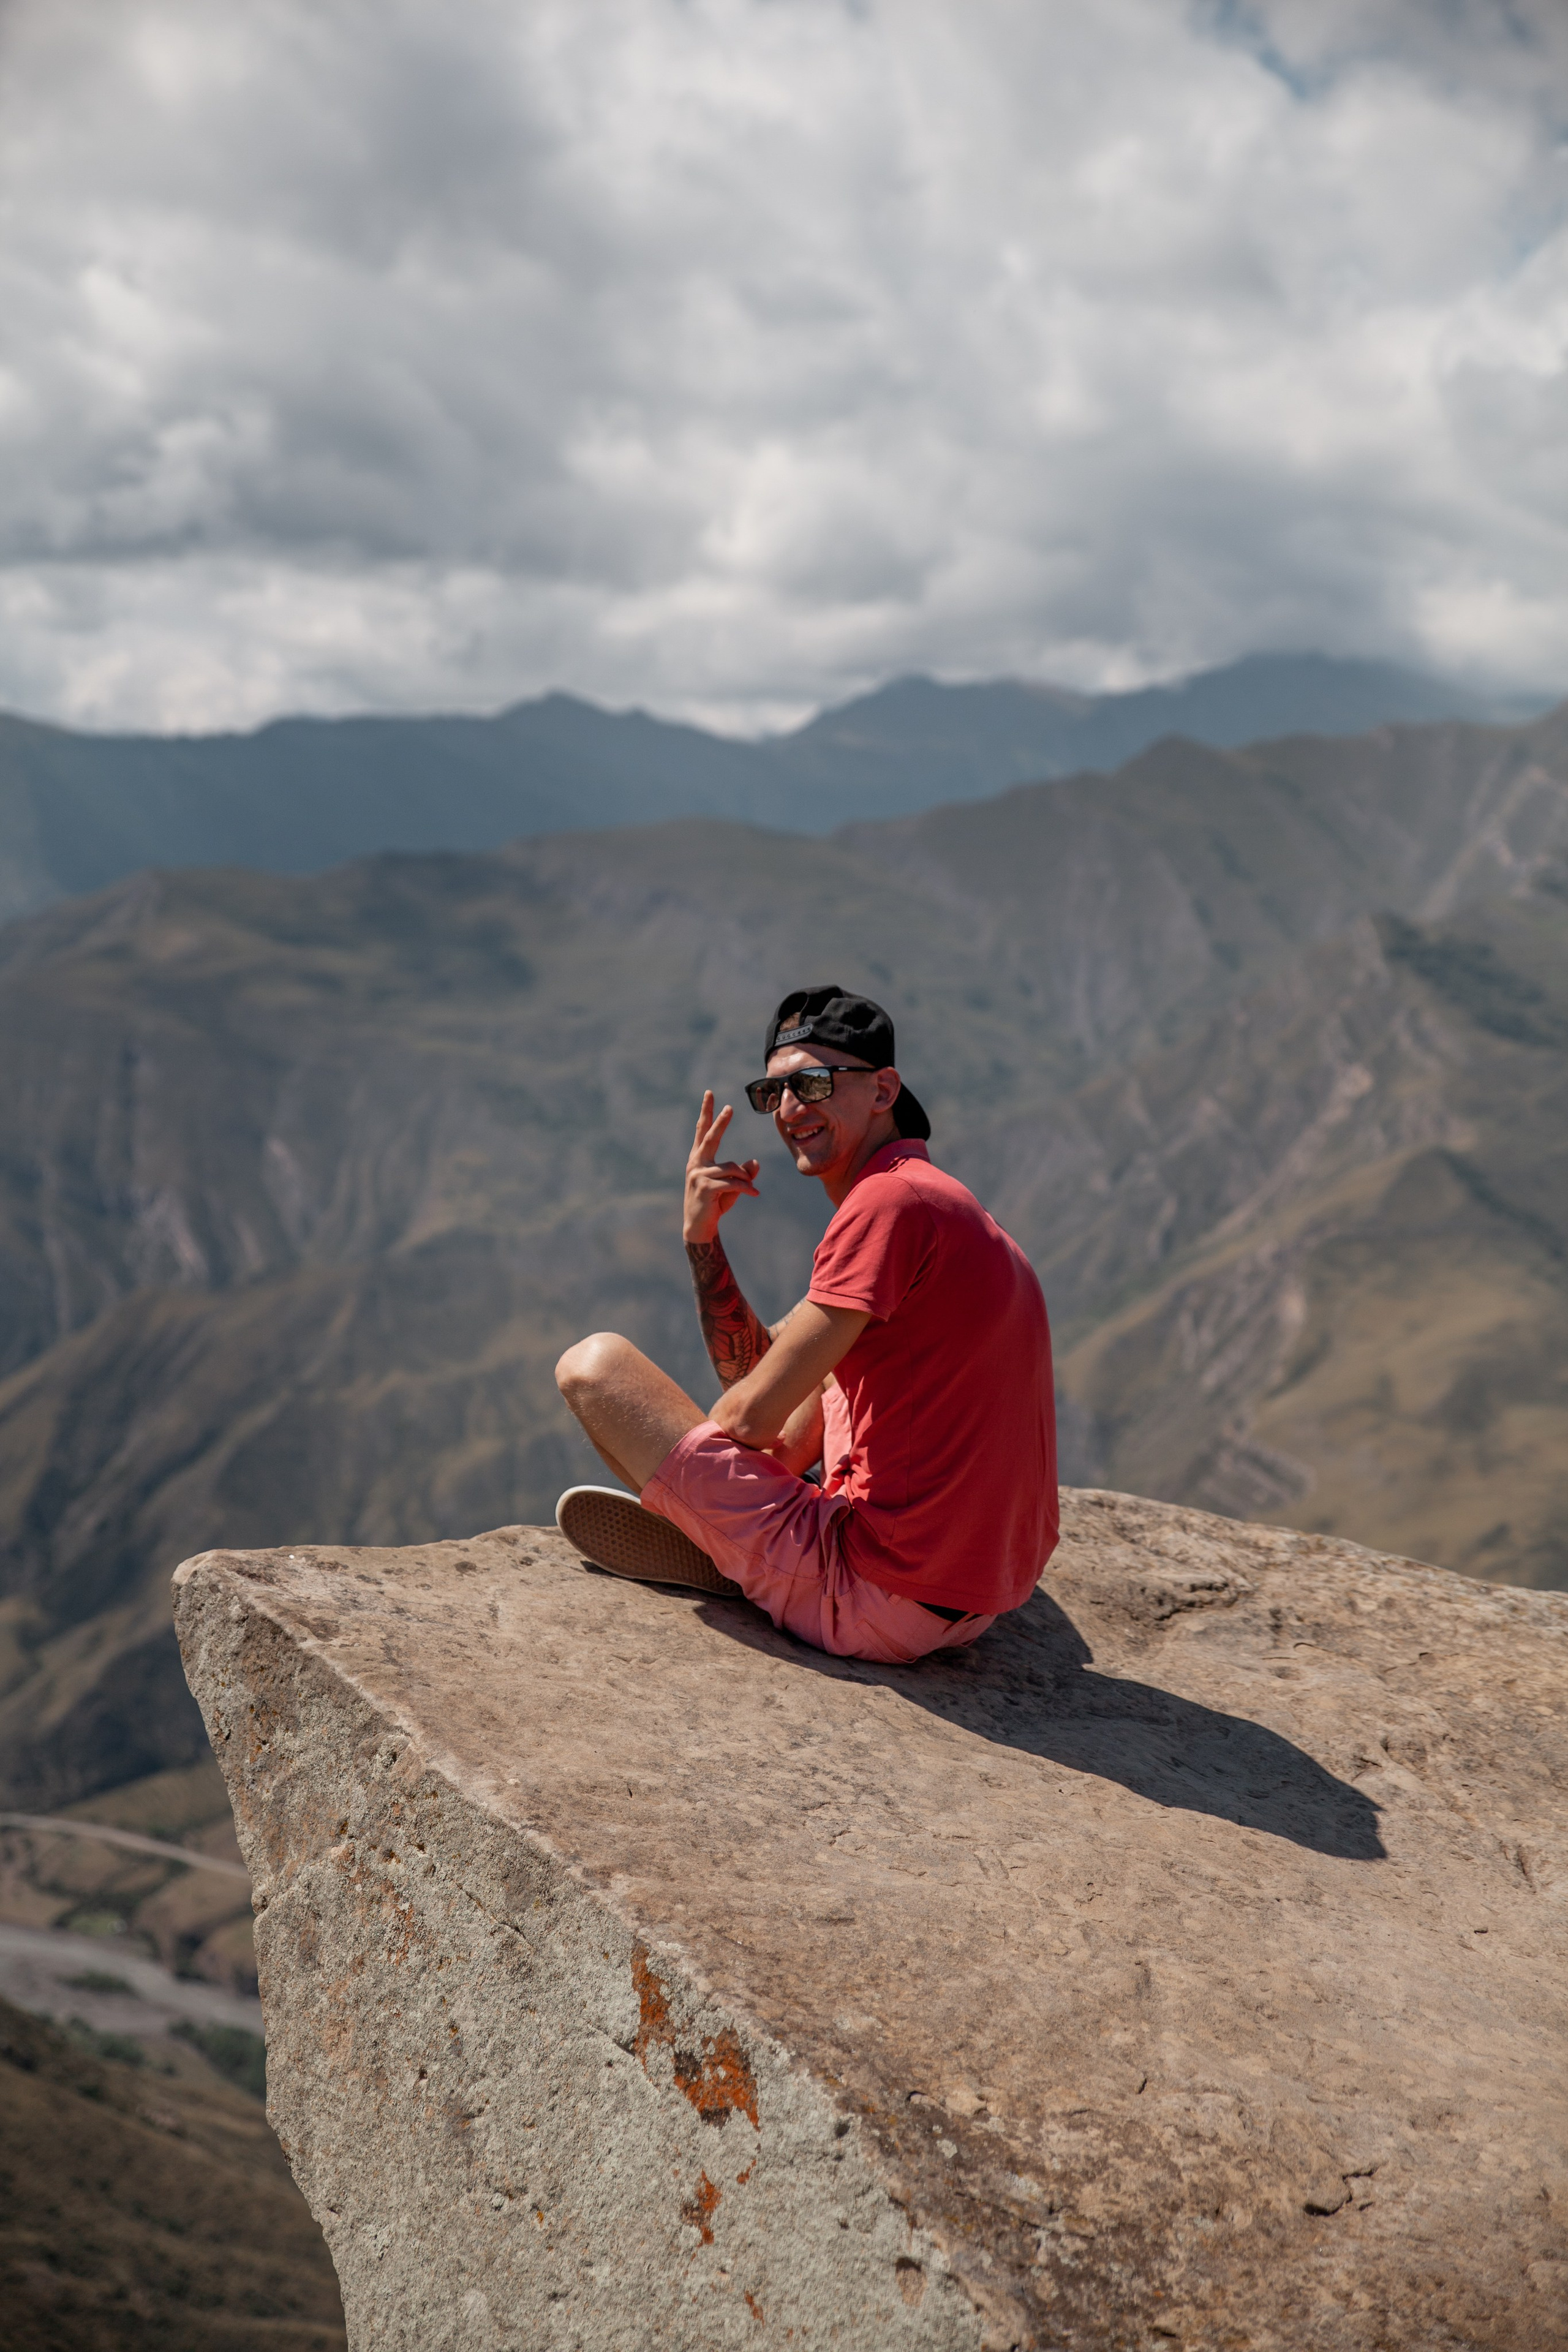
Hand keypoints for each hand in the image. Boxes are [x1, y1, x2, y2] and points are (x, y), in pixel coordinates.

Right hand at [683, 1091, 759, 1245]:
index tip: (710, 1094)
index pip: (702, 1131)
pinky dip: (746, 1188)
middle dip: (720, 1122)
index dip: (707, 1113)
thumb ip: (743, 1173)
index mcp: (699, 1158)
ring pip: (731, 1168)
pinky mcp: (704, 1187)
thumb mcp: (732, 1187)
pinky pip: (732, 1182)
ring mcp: (697, 1175)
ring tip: (750, 1189)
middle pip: (710, 1137)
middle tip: (730, 1107)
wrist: (700, 1228)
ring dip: (745, 1179)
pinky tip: (755, 1194)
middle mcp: (695, 1163)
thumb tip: (754, 1161)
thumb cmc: (715, 1205)